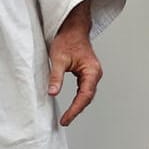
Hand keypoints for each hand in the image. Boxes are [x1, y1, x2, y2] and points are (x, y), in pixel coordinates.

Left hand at [46, 4, 102, 126]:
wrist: (72, 28)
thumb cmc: (67, 40)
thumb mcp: (58, 59)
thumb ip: (56, 77)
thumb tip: (52, 93)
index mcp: (92, 71)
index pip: (84, 96)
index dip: (75, 109)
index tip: (66, 119)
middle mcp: (95, 73)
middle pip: (87, 97)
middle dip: (76, 110)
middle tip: (65, 121)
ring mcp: (92, 74)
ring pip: (87, 95)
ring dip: (78, 106)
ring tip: (68, 117)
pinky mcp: (87, 73)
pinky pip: (85, 90)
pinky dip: (79, 99)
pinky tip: (72, 106)